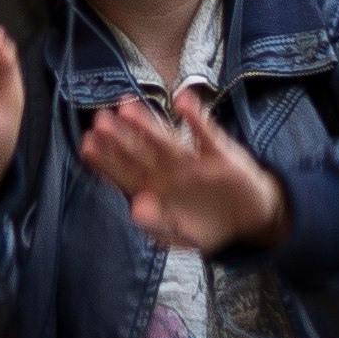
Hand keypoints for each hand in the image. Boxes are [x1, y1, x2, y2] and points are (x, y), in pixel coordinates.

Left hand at [79, 88, 288, 253]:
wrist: (250, 220)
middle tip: (100, 120)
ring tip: (128, 108)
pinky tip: (182, 102)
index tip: (88, 144)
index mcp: (154, 188)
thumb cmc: (207, 225)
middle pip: (139, 151)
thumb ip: (159, 225)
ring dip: (148, 124)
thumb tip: (135, 211)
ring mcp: (192, 160)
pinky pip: (206, 134)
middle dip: (119, 136)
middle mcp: (168, 170)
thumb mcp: (183, 235)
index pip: (124, 172)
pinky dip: (195, 118)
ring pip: (166, 140)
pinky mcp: (219, 154)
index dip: (105, 159)